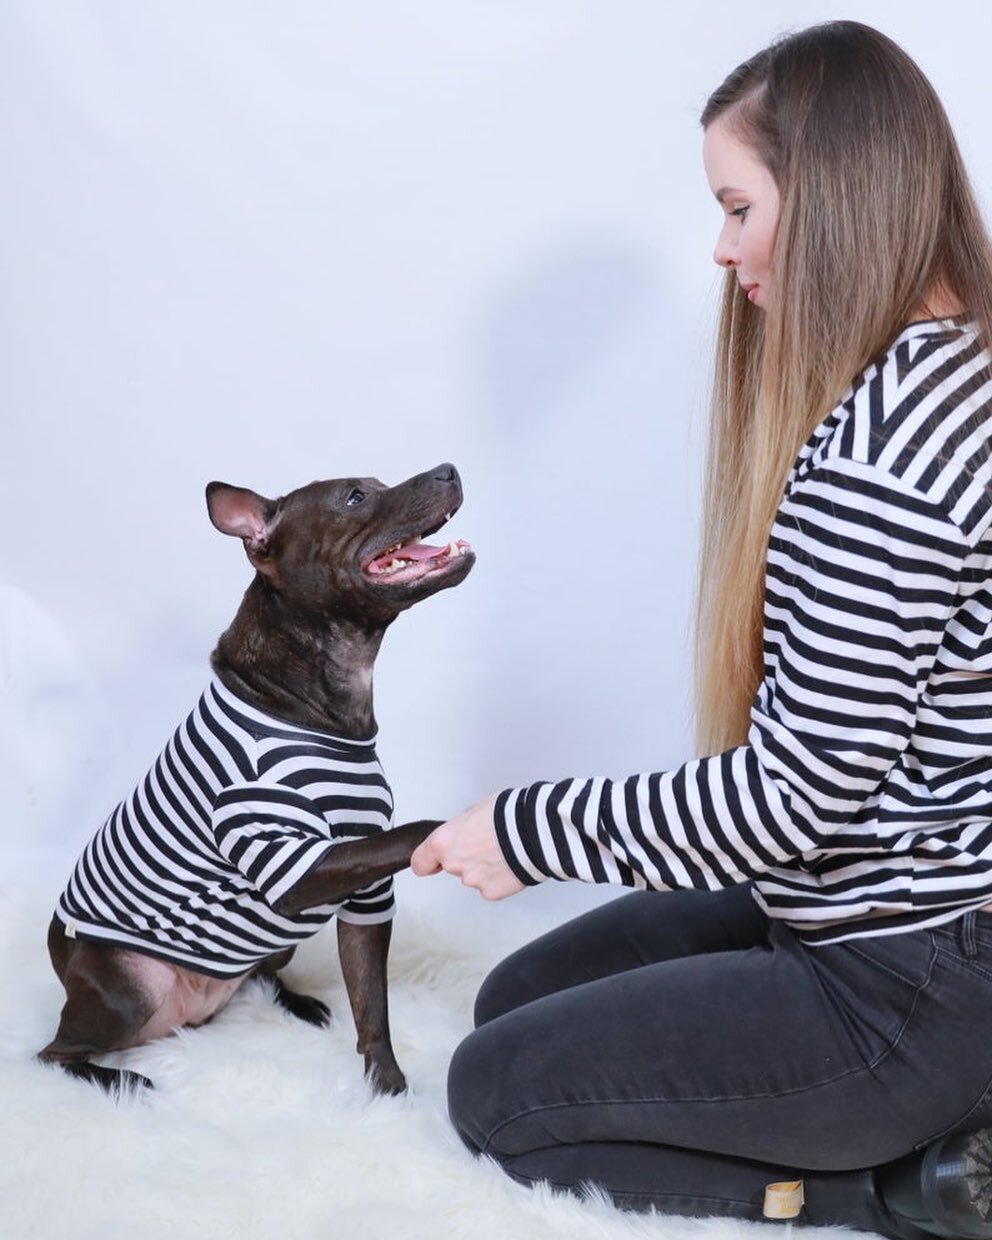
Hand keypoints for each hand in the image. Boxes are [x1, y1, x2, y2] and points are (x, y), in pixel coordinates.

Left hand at [410, 794, 525, 900]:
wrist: (534, 830)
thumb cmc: (507, 815)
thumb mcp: (474, 811)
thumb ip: (461, 828)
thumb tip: (463, 833)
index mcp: (444, 842)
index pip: (421, 862)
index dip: (428, 862)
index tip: (433, 863)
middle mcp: (454, 864)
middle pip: (452, 867)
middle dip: (466, 859)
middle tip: (485, 845)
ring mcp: (473, 881)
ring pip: (473, 877)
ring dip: (484, 868)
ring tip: (503, 852)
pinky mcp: (491, 892)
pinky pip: (491, 887)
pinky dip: (499, 878)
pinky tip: (510, 864)